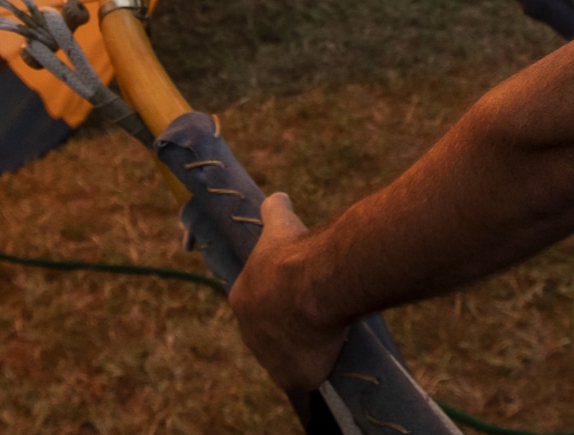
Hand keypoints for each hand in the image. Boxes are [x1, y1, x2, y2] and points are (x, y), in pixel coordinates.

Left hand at [229, 193, 345, 394]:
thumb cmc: (294, 253)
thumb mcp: (280, 224)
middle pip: (268, 334)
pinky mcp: (293, 377)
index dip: (277, 299)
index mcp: (241, 298)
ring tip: (328, 339)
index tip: (297, 294)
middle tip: (314, 317)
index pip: (256, 304)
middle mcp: (249, 333)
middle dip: (287, 328)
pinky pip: (304, 378)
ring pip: (285, 358)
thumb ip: (274, 210)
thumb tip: (278, 195)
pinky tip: (332, 361)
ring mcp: (269, 359)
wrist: (313, 284)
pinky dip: (316, 371)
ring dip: (302, 351)